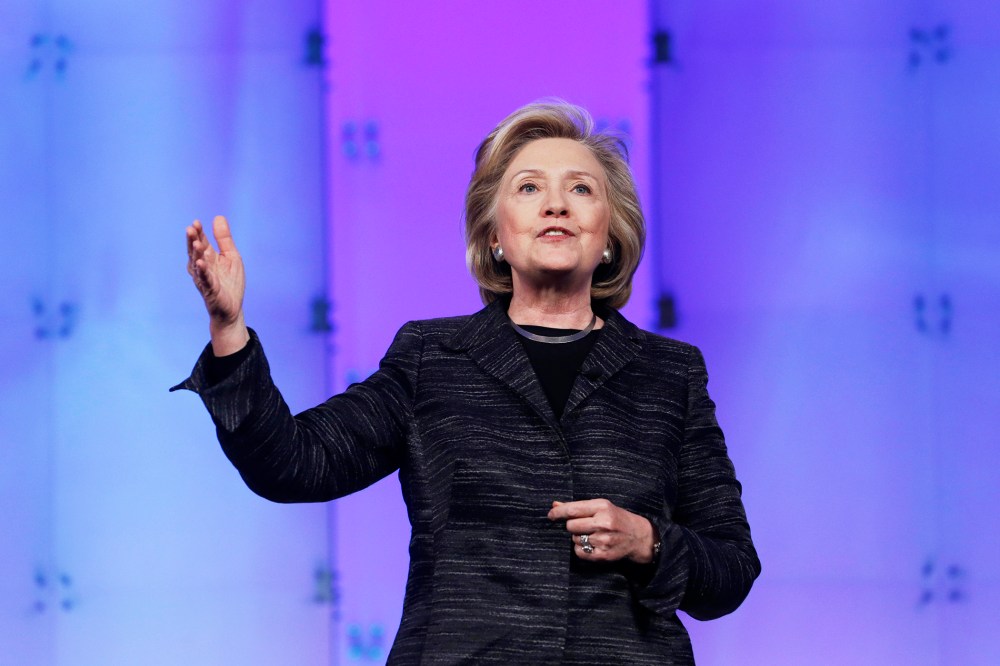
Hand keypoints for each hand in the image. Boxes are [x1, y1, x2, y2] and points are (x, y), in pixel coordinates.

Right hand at [186, 216, 248, 354]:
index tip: (196, 222)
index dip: (199, 232)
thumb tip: (218, 217)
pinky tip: (200, 263)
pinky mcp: (210, 290)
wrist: (232, 308)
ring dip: (196, 254)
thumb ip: (224, 239)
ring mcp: (204, 278)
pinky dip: (202, 271)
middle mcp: (203, 267)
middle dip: (193, 240)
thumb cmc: (230, 282)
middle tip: (190, 228)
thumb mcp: (232, 256)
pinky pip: (205, 279)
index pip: (201, 242)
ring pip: (197, 264)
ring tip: (196, 243)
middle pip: (195, 251)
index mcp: (208, 257)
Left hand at [547, 498, 656, 563]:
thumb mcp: (601, 507)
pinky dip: (581, 549)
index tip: (551, 515)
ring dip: (578, 537)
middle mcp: (603, 523)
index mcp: (602, 507)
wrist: (638, 537)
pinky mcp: (603, 555)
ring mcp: (603, 540)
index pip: (572, 510)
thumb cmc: (616, 518)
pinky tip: (592, 544)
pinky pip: (579, 552)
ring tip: (592, 535)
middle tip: (582, 526)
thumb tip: (555, 504)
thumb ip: (578, 507)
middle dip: (572, 526)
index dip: (558, 512)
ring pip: (575, 539)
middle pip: (571, 526)